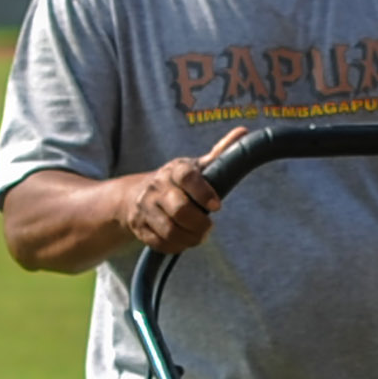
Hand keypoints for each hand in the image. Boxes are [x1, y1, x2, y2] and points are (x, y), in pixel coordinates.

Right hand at [126, 132, 239, 251]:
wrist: (134, 194)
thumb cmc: (175, 182)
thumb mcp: (195, 167)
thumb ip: (219, 154)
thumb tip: (243, 132)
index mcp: (174, 170)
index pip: (187, 177)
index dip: (203, 192)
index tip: (217, 206)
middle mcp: (157, 187)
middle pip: (179, 209)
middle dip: (199, 224)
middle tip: (209, 227)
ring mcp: (145, 208)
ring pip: (170, 231)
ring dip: (190, 238)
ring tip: (198, 236)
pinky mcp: (139, 227)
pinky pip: (160, 243)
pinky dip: (176, 246)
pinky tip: (182, 240)